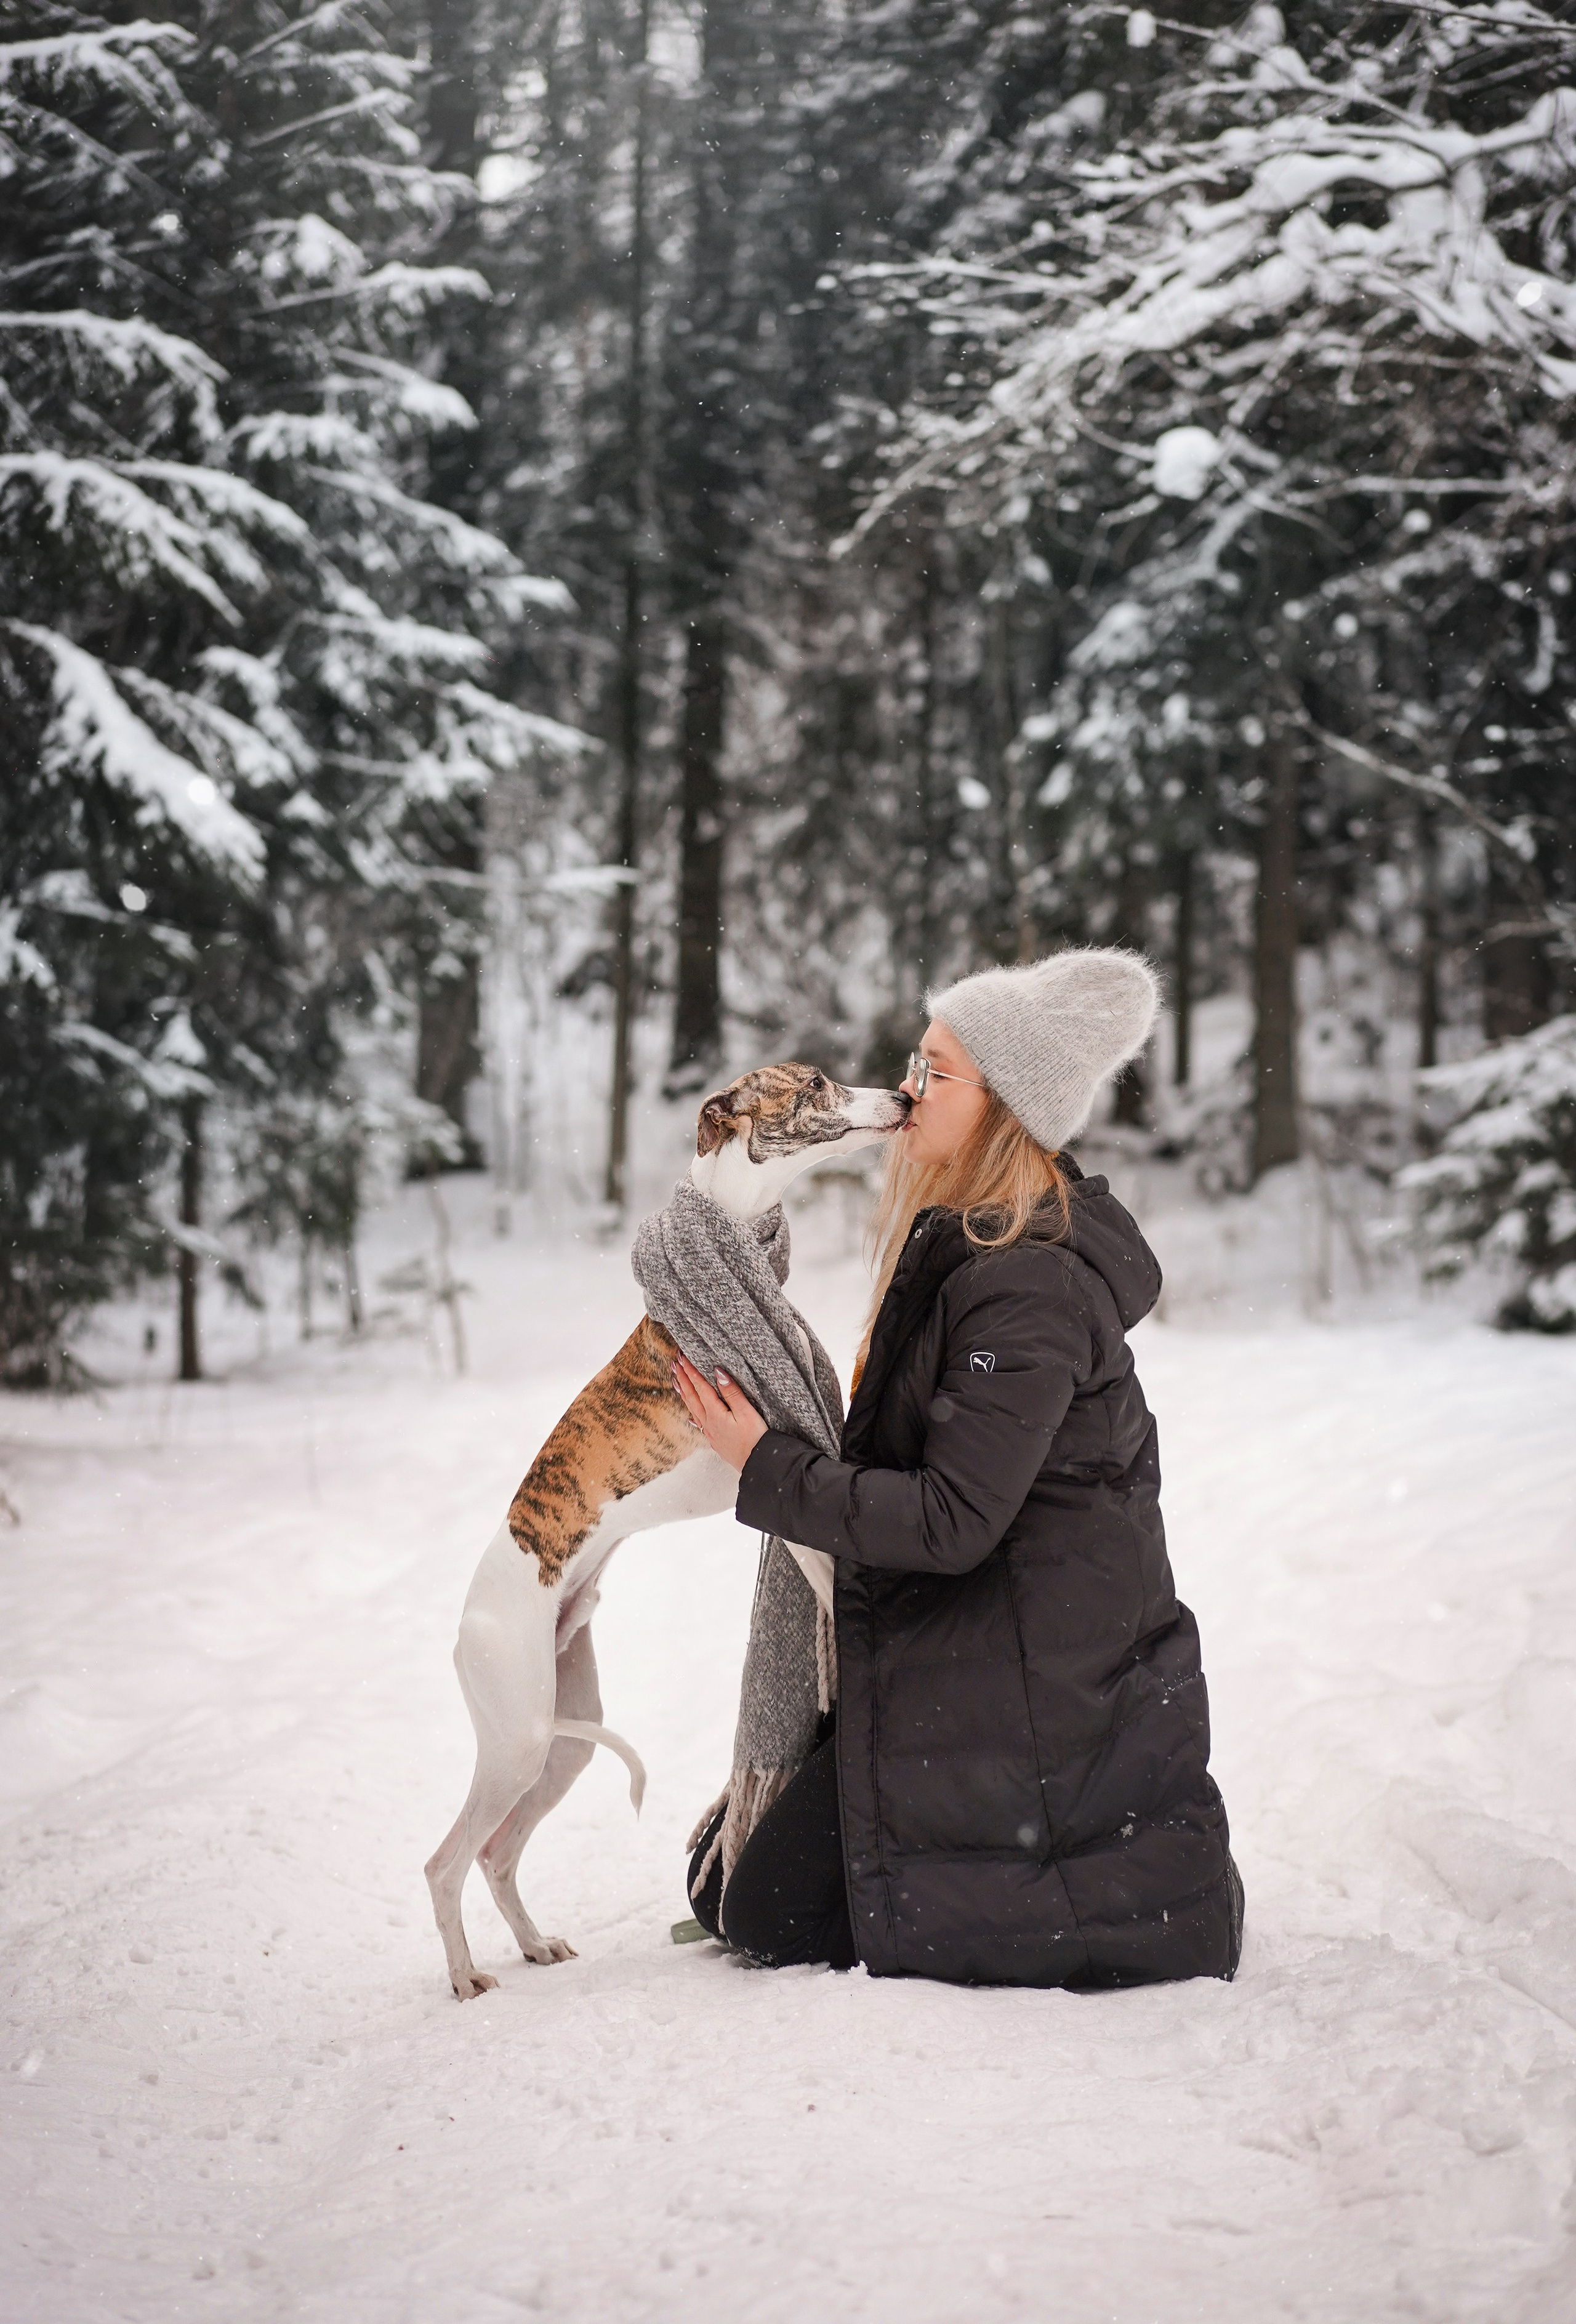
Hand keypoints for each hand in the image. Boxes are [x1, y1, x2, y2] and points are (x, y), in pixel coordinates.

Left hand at [671, 1353, 768, 1473]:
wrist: (757, 1465)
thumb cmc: (755, 1439)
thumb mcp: (746, 1412)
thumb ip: (732, 1392)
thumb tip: (718, 1372)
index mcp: (715, 1413)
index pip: (700, 1387)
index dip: (691, 1371)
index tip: (682, 1358)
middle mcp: (708, 1422)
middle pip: (692, 1397)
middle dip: (683, 1379)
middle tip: (674, 1364)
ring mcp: (710, 1432)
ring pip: (692, 1409)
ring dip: (684, 1393)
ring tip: (676, 1382)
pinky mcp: (715, 1440)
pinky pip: (698, 1422)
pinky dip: (692, 1413)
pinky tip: (690, 1415)